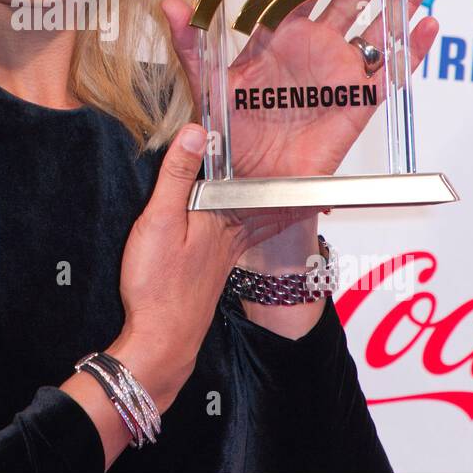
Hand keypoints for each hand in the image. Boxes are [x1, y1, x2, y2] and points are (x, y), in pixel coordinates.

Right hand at [111, 123, 289, 405]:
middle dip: (286, 184)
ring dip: (275, 203)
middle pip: (266, 202)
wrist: (160, 339)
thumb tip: (197, 133)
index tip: (313, 154)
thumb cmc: (158, 286)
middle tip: (310, 166)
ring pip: (257, 219)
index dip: (287, 170)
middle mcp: (231, 235)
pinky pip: (243, 232)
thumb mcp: (160, 219)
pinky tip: (248, 220)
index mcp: (222, 218)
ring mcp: (224, 252)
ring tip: (295, 190)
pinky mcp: (214, 266)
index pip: (260, 186)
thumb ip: (178, 175)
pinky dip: (255, 220)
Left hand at [162, 0, 440, 187]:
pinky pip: (388, 74)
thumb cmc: (225, 135)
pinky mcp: (355, 104)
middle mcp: (312, 49)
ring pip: (377, 28)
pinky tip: (424, 25)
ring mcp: (336, 74)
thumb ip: (190, 43)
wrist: (245, 186)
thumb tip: (170, 5)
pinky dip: (410, 50)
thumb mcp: (205, 83)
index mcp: (276, 38)